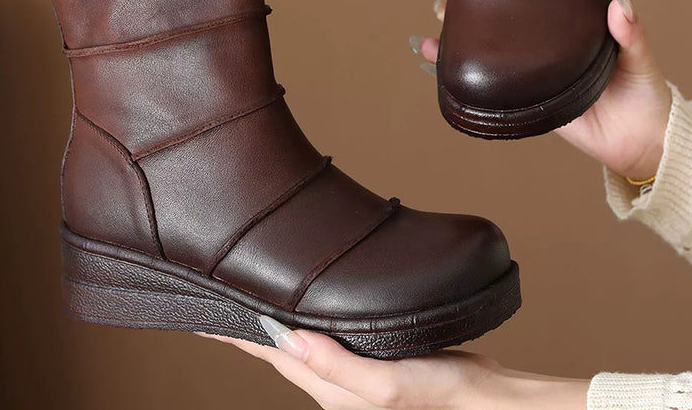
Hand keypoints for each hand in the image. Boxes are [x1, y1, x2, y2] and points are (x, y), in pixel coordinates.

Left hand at [198, 323, 588, 409]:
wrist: (487, 399)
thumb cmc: (441, 394)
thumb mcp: (386, 385)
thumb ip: (336, 365)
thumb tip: (285, 337)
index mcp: (331, 389)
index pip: (272, 355)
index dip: (236, 334)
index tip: (203, 313)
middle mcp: (335, 382)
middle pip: (280, 349)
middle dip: (247, 326)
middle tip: (218, 293)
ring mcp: (354, 371)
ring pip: (303, 341)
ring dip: (276, 321)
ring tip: (252, 294)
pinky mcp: (373, 357)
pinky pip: (329, 336)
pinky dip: (310, 320)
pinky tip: (312, 305)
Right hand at [413, 0, 671, 181]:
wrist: (647, 144)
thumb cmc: (648, 93)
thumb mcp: (640, 56)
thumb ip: (630, 32)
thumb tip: (617, 1)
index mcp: (572, 27)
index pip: (535, 1)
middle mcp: (549, 48)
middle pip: (505, 25)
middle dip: (472, 12)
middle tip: (447, 1)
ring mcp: (537, 75)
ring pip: (493, 55)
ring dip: (463, 42)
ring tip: (436, 31)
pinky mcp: (531, 104)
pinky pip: (496, 91)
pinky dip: (469, 81)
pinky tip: (444, 70)